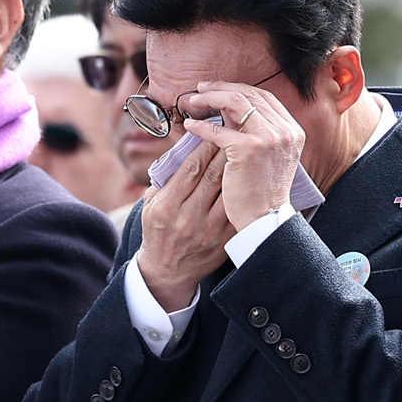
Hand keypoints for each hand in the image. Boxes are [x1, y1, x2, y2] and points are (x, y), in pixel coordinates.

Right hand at [135, 139, 234, 310]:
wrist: (168, 271)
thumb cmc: (158, 231)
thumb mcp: (151, 204)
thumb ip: (165, 178)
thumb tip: (185, 148)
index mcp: (168, 206)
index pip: (191, 168)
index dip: (205, 146)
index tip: (215, 129)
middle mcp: (189, 217)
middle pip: (213, 176)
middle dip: (226, 150)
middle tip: (236, 131)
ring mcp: (209, 230)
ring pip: (229, 191)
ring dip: (239, 168)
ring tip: (246, 149)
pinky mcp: (224, 240)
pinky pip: (237, 209)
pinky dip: (244, 192)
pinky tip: (250, 177)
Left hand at [180, 80, 304, 231]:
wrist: (266, 220)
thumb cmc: (262, 192)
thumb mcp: (269, 157)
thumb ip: (255, 132)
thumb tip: (228, 111)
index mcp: (292, 130)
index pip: (264, 97)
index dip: (239, 89)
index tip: (219, 88)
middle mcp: (285, 130)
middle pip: (249, 95)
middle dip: (221, 88)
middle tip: (200, 89)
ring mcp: (270, 138)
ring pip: (235, 103)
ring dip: (211, 98)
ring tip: (193, 101)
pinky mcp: (249, 148)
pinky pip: (219, 130)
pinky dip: (201, 126)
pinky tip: (190, 126)